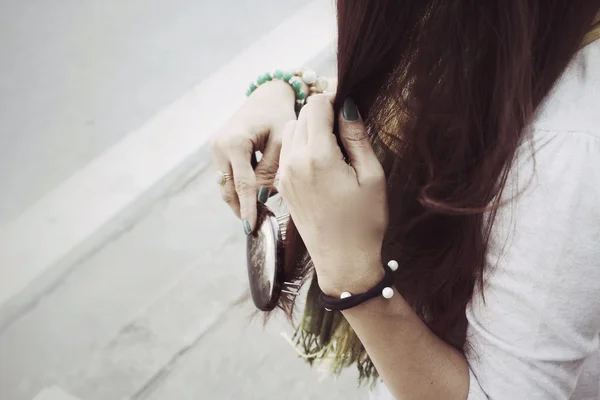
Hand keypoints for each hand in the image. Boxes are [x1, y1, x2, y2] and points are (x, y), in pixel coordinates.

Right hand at [210, 80, 306, 233]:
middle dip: (241, 208)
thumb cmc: (280, 116)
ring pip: (226, 186)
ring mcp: (215, 149)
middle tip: (256, 227)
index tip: (251, 227)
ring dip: (239, 201)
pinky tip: (254, 199)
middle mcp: (219, 146)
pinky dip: (239, 189)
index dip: (247, 208)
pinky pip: (228, 177)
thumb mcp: (282, 140)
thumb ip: (271, 169)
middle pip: (229, 189)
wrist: (267, 96)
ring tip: (257, 216)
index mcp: (234, 142)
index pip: (243, 184)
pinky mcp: (218, 152)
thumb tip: (261, 197)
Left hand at [278, 95, 387, 294]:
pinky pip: (286, 151)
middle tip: (346, 125)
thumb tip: (347, 106)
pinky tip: (322, 160)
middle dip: (323, 112)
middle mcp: (294, 162)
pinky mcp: (282, 186)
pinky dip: (300, 145)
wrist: (343, 262)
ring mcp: (284, 175)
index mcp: (317, 156)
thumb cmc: (364, 222)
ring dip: (310, 128)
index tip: (348, 103)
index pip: (316, 105)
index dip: (333, 97)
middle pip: (302, 115)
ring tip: (334, 145)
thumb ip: (356, 137)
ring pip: (291, 130)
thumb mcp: (371, 176)